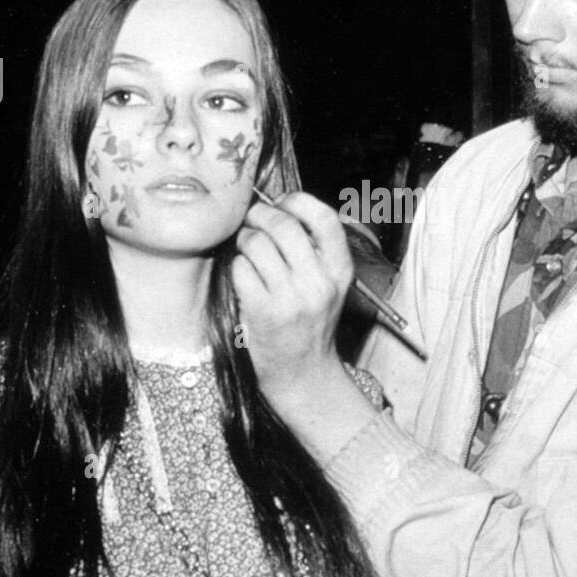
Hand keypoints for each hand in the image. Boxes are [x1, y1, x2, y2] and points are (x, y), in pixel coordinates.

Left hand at [231, 194, 351, 401]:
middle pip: (284, 225)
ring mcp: (292, 299)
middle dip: (259, 215)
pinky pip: (241, 269)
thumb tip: (279, 206)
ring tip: (246, 250)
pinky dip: (237, 267)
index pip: (324, 218)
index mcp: (340, 270)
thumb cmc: (310, 323)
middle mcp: (319, 283)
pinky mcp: (264, 313)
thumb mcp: (328, 285)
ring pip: (257, 244)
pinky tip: (243, 277)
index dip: (297, 201)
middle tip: (251, 221)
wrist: (304, 374)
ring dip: (244, 241)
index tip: (282, 203)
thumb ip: (314, 249)